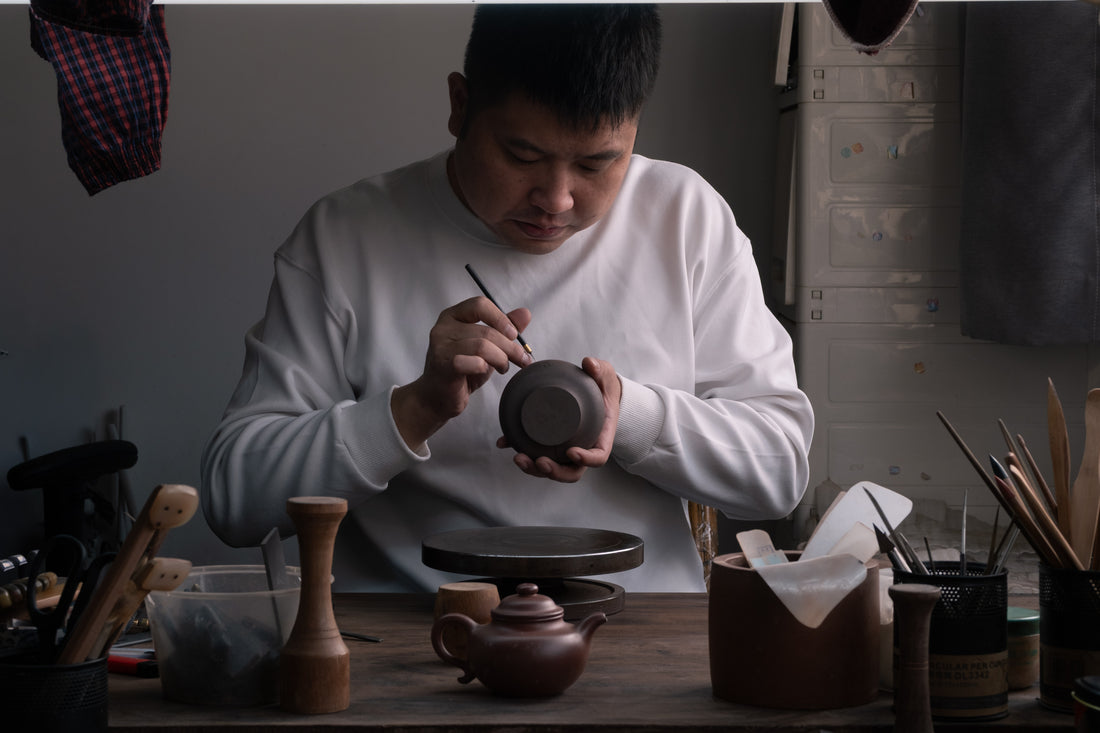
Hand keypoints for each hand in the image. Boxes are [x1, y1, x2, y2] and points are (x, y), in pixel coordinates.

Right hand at [392, 296, 531, 449]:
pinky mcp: (442, 365)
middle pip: (486, 330)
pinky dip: (483, 367)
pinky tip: (485, 371)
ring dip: (500, 359)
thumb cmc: (461, 370)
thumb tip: (525, 313)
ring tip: (503, 367)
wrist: (436, 397)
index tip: (514, 335)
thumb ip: (503, 329)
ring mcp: (441, 346)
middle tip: (521, 359)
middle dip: (510, 347)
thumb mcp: (486, 346)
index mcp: (453, 316)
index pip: (480, 304)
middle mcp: (444, 327)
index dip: (501, 319)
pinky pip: (471, 361)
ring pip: (482, 346)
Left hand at [502, 356, 621, 481]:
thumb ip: (599, 369)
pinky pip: (537, 453)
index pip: (598, 457)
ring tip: (519, 457)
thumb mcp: (605, 376)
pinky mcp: (551, 444)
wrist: (597, 394)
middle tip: (539, 461)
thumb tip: (588, 363)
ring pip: (553, 468)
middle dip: (554, 471)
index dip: (586, 460)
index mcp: (601, 437)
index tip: (572, 452)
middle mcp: (584, 448)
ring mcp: (567, 448)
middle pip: (571, 471)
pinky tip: (505, 442)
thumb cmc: (603, 389)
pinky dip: (521, 449)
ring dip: (534, 468)